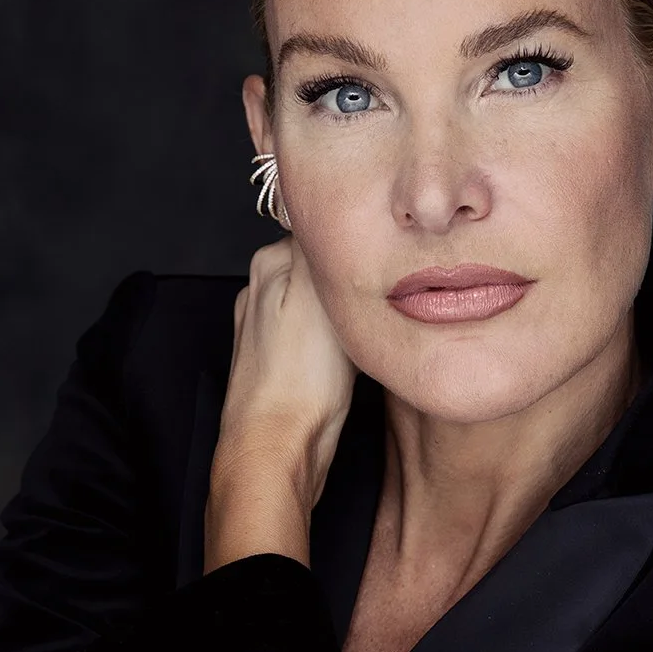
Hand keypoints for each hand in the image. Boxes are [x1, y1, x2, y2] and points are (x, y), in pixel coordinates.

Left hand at [205, 237, 356, 572]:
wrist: (277, 449)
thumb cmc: (297, 377)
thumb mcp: (317, 288)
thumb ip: (323, 241)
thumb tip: (333, 203)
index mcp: (270, 263)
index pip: (323, 228)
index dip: (359, 238)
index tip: (389, 250)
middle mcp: (263, 292)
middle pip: (326, 265)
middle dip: (357, 276)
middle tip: (389, 289)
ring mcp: (272, 331)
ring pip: (327, 303)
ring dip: (353, 311)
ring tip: (374, 323)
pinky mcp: (286, 366)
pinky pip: (325, 337)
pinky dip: (345, 340)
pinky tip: (357, 355)